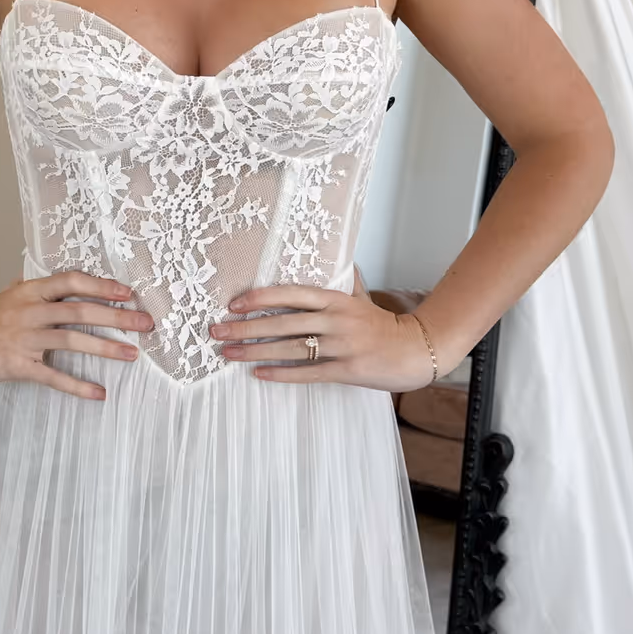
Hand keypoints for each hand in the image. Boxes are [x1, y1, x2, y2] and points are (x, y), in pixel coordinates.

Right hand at [0, 272, 151, 402]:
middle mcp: (30, 311)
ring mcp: (24, 338)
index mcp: (31, 290)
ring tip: (131, 355)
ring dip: (105, 347)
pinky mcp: (18, 364)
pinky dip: (77, 386)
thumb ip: (40, 290)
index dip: (102, 286)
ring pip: (72, 340)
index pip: (72, 281)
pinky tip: (99, 393)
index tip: (129, 293)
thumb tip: (68, 285)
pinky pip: (53, 376)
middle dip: (117, 317)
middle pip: (80, 310)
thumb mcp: (13, 295)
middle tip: (146, 324)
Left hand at [209, 268, 441, 390]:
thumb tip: (340, 259)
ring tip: (228, 353)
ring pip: (289, 348)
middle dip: (245, 327)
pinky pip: (307, 373)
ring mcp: (341, 345)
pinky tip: (258, 374)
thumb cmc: (385, 325)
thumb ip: (347, 281)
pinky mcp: (346, 370)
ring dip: (254, 351)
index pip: (291, 293)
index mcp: (335, 299)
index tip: (234, 303)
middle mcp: (336, 319)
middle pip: (282, 322)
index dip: (260, 297)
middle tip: (216, 331)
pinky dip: (281, 373)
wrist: (416, 350)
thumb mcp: (363, 298)